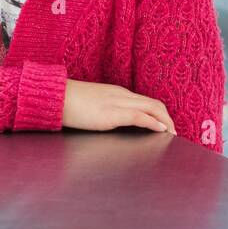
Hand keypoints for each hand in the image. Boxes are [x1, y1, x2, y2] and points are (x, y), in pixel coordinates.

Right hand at [61, 79, 175, 134]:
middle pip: (155, 103)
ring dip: (167, 121)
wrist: (53, 97)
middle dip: (168, 118)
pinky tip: (161, 131)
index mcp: (116, 93)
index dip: (160, 114)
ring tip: (172, 135)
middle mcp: (121, 95)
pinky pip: (141, 117)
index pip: (145, 101)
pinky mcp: (113, 113)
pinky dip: (154, 123)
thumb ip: (105, 109)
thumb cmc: (67, 103)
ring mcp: (117, 103)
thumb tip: (111, 120)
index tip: (165, 126)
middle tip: (174, 133)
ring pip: (153, 108)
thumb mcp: (91, 104)